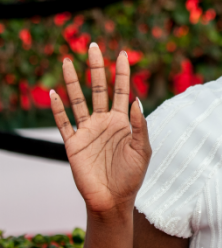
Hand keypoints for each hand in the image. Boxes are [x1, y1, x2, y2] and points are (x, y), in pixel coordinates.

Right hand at [50, 43, 151, 216]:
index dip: (122, 73)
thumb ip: (140, 125)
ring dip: (72, 81)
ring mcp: (88, 131)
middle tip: (94, 46)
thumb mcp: (142, 149)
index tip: (123, 54)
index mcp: (123, 122)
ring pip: (78, 100)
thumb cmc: (131, 176)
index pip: (122, 91)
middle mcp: (104, 122)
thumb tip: (137, 100)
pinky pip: (63, 123)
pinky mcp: (73, 144)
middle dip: (97, 68)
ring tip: (66, 61)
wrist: (113, 200)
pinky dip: (57, 109)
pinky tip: (53, 94)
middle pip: (99, 89)